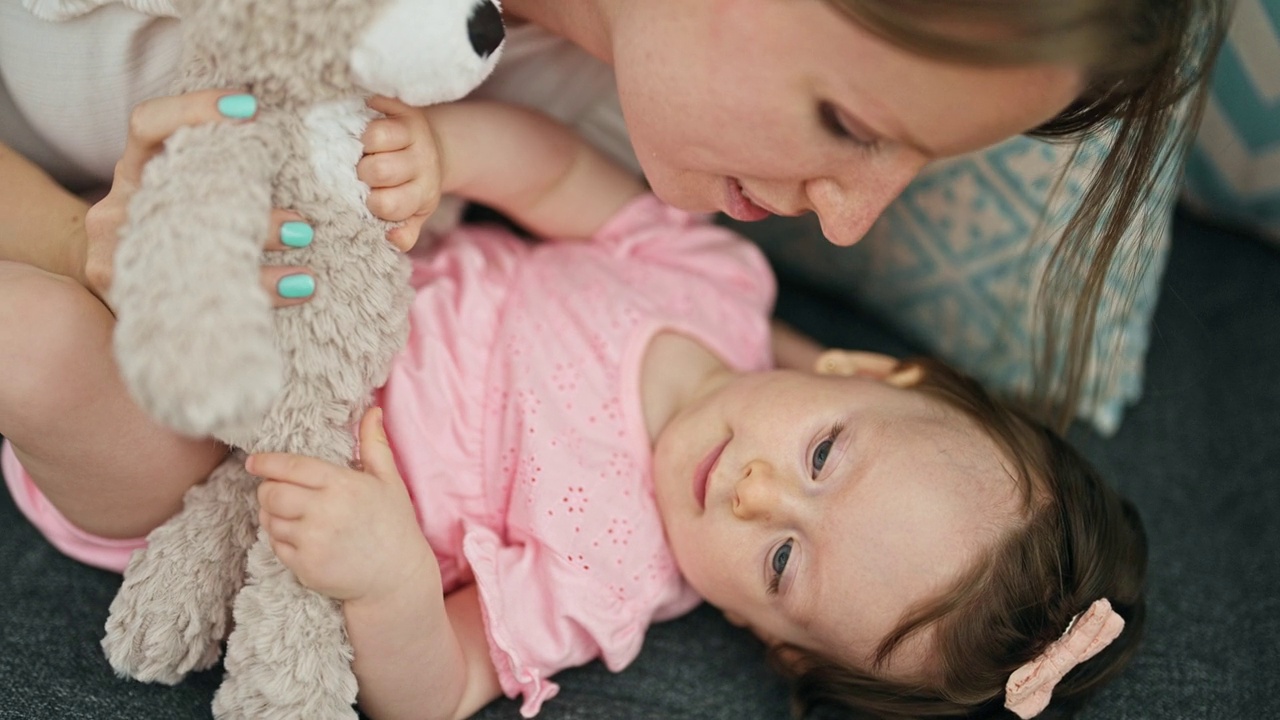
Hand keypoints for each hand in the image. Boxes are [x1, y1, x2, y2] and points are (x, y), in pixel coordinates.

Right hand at [82, 89, 314, 309]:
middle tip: (301, 224)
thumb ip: (210, 169)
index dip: (193, 109)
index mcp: (134, 172)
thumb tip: (276, 139)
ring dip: (259, 257)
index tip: (250, 105)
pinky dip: (255, 293)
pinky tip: (295, 289)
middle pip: (184, 196)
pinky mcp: (131, 295)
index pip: (149, 126)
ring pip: (194, 252)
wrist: (110, 284)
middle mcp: (120, 209)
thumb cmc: (161, 227)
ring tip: (303, 265)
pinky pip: (201, 295)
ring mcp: (119, 254)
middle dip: (247, 205)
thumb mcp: (172, 190)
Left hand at [248, 408, 433, 602]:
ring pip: (269, 520)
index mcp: (343, 485)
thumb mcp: (389, 481)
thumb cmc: (394, 525)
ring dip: (274, 515)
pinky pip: (276, 546)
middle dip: (269, 490)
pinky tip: (301, 538)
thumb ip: (374, 444)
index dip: (267, 463)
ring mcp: (313, 541)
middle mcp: (325, 511)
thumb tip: (373, 410)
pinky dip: (281, 540)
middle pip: (271, 493)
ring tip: (294, 516)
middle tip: (279, 492)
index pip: (291, 467)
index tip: (254, 462)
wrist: (396, 579)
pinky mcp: (305, 567)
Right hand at [360, 95, 443, 251]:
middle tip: (361, 170)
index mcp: (423, 192)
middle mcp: (422, 161)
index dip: (371, 202)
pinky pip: (374, 106)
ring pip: (375, 135)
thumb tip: (391, 239)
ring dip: (360, 143)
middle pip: (379, 170)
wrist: (435, 148)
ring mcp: (414, 131)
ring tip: (362, 149)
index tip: (368, 197)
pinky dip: (362, 116)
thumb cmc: (413, 186)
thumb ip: (404, 231)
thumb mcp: (415, 214)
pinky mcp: (403, 107)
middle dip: (362, 172)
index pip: (389, 204)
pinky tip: (362, 125)